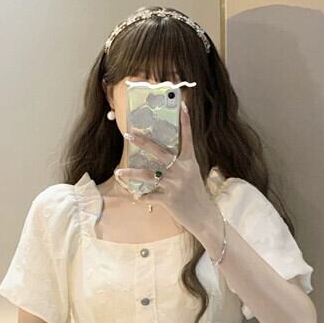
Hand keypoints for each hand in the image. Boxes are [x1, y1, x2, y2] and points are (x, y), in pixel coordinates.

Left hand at [114, 101, 215, 234]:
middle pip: (159, 152)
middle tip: (128, 134)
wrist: (204, 217)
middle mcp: (182, 170)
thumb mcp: (192, 175)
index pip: (187, 137)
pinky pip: (150, 196)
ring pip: (148, 175)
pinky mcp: (170, 199)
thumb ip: (180, 164)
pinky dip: (142, 196)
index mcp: (189, 161)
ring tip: (119, 172)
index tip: (182, 105)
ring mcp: (175, 184)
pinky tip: (135, 196)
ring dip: (132, 173)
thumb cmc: (196, 195)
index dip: (185, 121)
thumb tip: (163, 157)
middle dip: (142, 142)